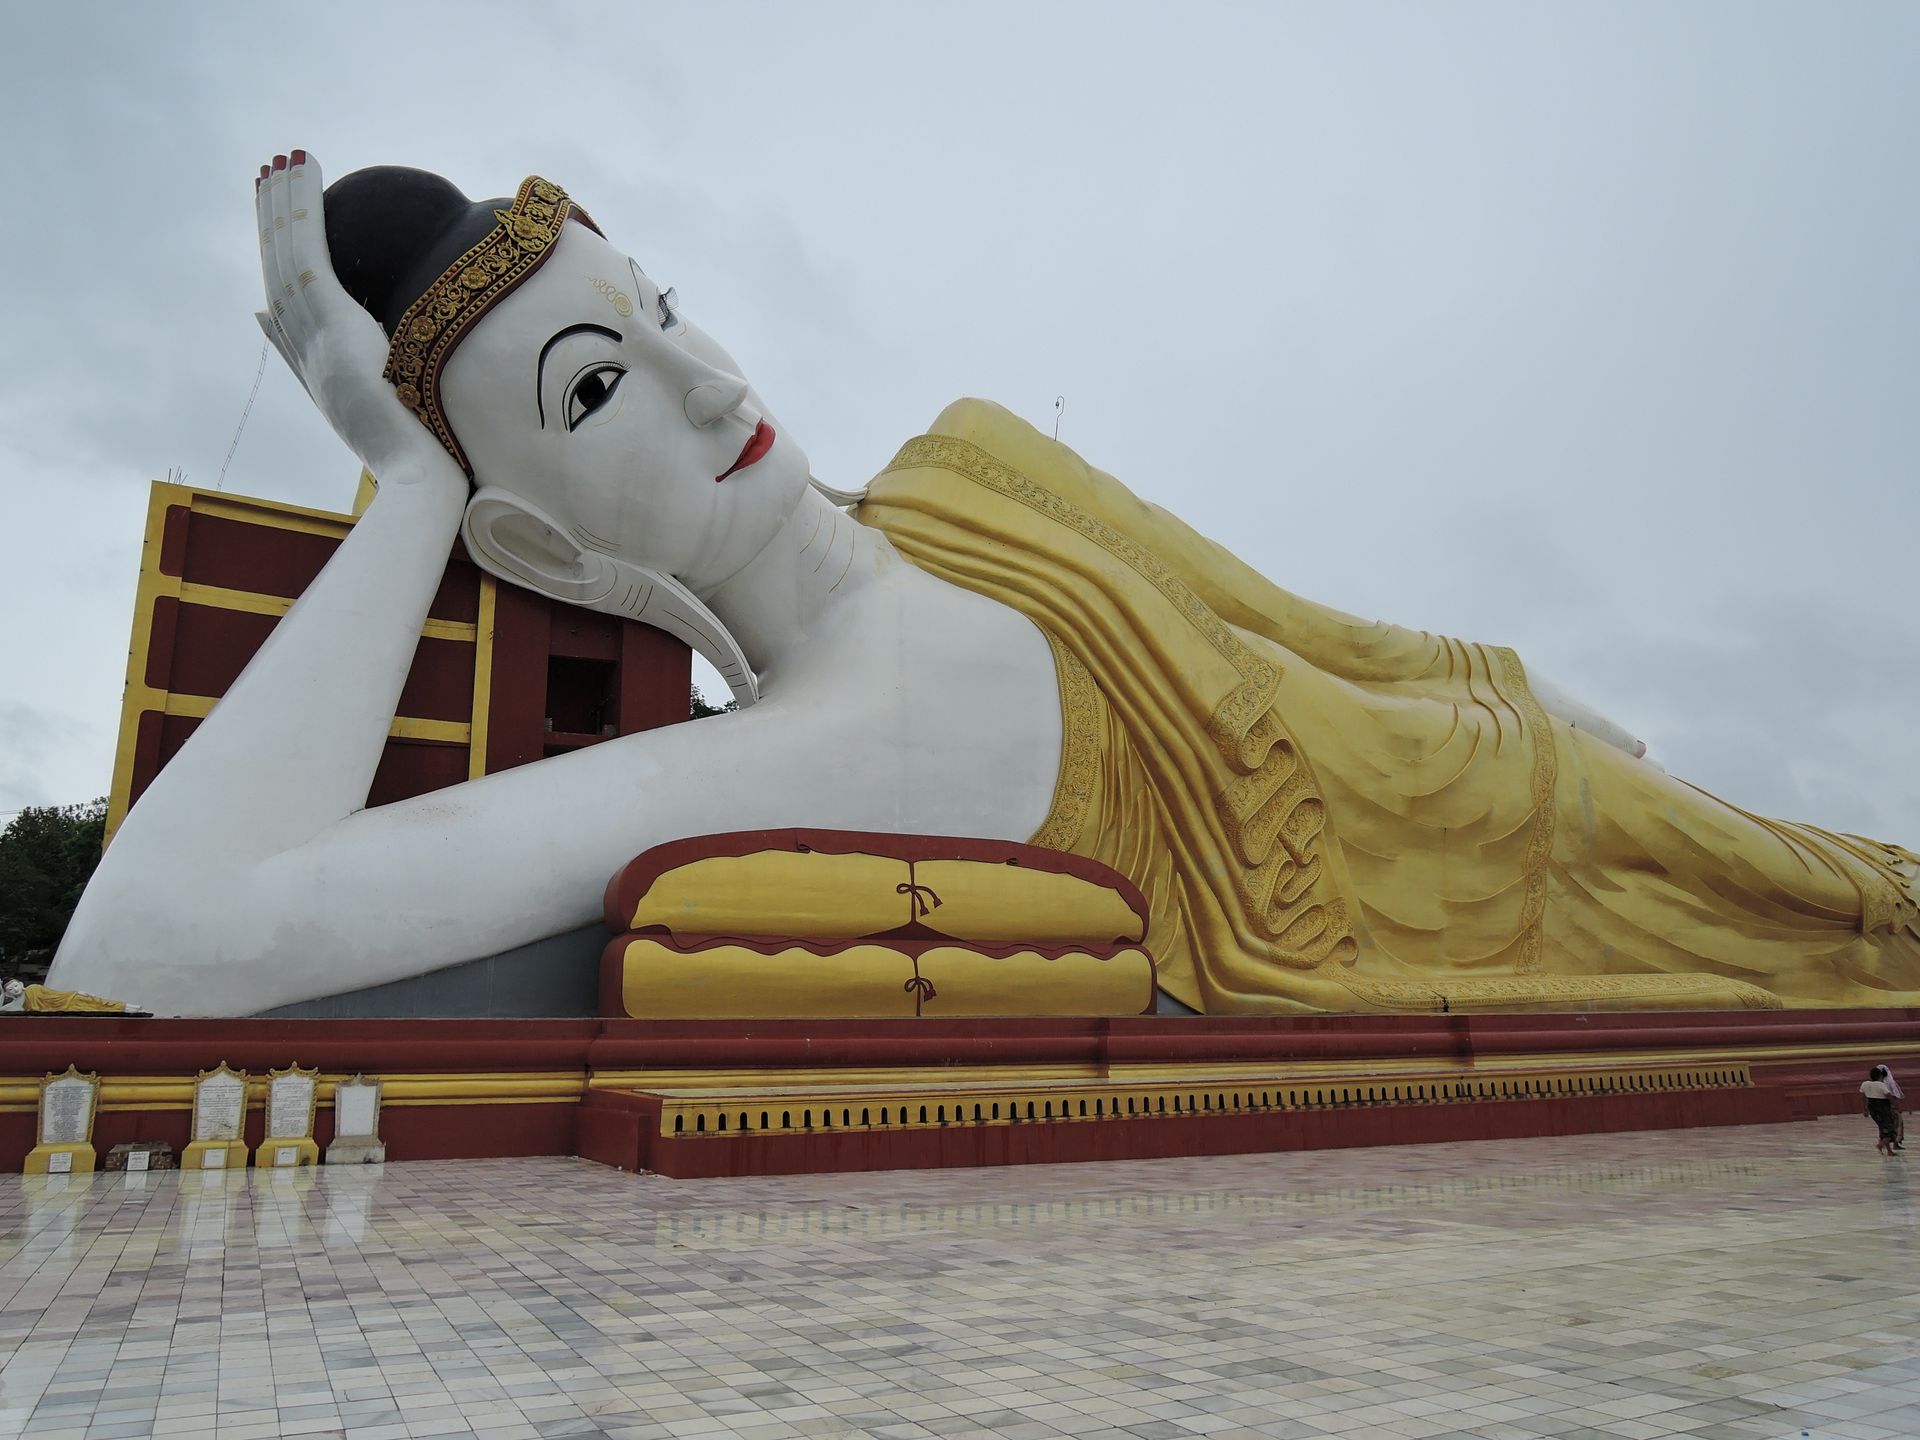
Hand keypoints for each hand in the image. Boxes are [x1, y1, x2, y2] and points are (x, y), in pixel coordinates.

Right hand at [254, 151, 464, 491]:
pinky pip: (308, 249)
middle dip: (272, 218)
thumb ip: (373, 381)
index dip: (277, 258)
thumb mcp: (387, 408)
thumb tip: (373, 368)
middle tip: (268, 172)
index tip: (276, 224)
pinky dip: (301, 207)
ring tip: (279, 158)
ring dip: (282, 201)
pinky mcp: (330, 320)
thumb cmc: (418, 454)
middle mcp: (305, 347)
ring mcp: (312, 335)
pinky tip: (302, 169)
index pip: (284, 299)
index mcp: (315, 367)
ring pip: (286, 251)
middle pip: (278, 268)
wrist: (416, 478)